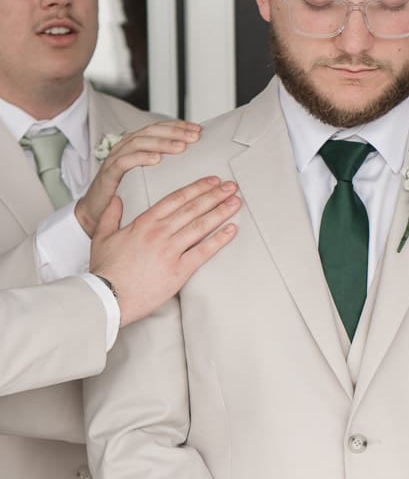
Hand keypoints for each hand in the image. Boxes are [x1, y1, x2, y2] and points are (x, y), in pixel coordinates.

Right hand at [75, 120, 201, 236]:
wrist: (96, 214)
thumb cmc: (124, 197)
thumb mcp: (147, 179)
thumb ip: (163, 169)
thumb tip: (193, 165)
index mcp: (135, 147)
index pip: (158, 129)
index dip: (178, 127)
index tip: (198, 130)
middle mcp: (124, 149)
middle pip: (150, 132)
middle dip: (174, 131)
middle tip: (194, 136)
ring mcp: (114, 161)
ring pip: (138, 143)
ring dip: (161, 143)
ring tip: (180, 147)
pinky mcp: (108, 176)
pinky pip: (123, 163)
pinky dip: (140, 158)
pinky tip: (156, 159)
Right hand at [90, 175, 239, 325]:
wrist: (108, 297)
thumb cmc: (105, 271)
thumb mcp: (102, 237)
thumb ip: (110, 215)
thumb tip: (116, 200)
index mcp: (144, 223)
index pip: (176, 198)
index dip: (197, 188)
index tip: (211, 181)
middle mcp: (160, 233)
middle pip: (193, 208)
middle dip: (214, 194)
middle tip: (230, 186)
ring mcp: (170, 251)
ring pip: (201, 225)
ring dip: (221, 211)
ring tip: (235, 202)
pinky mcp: (179, 270)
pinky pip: (203, 252)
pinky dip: (219, 240)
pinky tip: (231, 230)